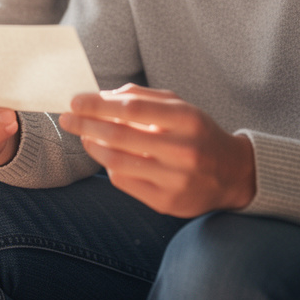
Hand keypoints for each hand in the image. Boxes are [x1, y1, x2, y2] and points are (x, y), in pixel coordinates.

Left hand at [59, 84, 254, 217]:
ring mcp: (175, 180)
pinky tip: (108, 157)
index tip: (75, 101)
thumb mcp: (181, 107)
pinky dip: (110, 167)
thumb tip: (102, 96)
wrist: (233, 174)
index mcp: (188, 119)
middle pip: (120, 135)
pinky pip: (124, 182)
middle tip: (66, 118)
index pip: (132, 109)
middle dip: (86, 125)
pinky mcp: (167, 203)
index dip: (98, 104)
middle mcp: (184, 150)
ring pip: (117, 162)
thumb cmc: (198, 134)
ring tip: (84, 137)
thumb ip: (143, 98)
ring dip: (93, 147)